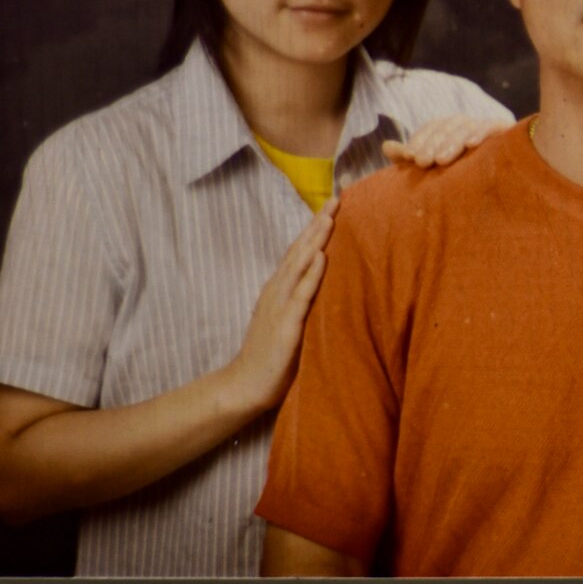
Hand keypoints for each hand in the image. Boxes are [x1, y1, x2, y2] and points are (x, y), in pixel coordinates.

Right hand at [229, 199, 335, 414]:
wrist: (245, 385)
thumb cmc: (272, 357)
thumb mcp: (289, 322)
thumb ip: (303, 302)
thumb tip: (327, 285)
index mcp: (280, 289)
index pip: (300, 252)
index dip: (315, 229)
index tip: (333, 206)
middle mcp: (278, 290)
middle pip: (300, 249)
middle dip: (318, 223)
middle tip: (338, 198)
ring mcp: (280, 305)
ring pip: (300, 264)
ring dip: (316, 239)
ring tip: (331, 215)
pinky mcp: (286, 324)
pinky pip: (301, 294)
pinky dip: (312, 273)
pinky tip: (322, 256)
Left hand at [383, 115, 507, 167]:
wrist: (503, 184)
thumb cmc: (460, 176)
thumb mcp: (432, 166)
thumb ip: (410, 156)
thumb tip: (386, 146)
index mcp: (449, 129)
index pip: (432, 127)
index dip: (419, 140)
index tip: (408, 157)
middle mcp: (466, 124)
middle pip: (447, 126)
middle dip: (432, 143)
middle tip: (421, 162)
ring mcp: (484, 126)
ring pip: (465, 126)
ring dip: (452, 141)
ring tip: (441, 160)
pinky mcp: (504, 130)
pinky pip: (491, 126)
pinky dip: (481, 132)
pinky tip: (471, 145)